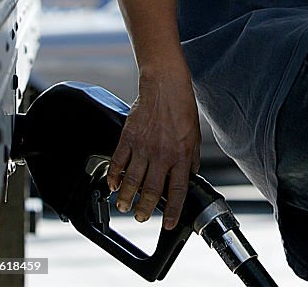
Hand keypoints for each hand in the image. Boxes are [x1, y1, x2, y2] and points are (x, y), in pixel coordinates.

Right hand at [107, 68, 200, 229]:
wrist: (165, 84)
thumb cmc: (182, 107)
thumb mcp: (195, 134)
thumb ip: (192, 158)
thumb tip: (191, 176)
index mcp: (181, 155)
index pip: (177, 190)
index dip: (172, 211)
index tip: (168, 223)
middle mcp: (162, 154)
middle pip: (151, 191)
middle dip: (145, 210)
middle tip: (141, 217)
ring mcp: (143, 146)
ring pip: (132, 181)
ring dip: (127, 198)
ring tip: (125, 206)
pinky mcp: (128, 137)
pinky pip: (118, 162)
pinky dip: (113, 176)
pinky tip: (112, 184)